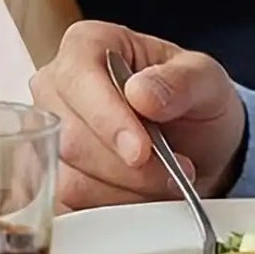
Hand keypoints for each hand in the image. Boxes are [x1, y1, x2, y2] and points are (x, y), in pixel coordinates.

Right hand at [30, 20, 247, 210]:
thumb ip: (181, 81)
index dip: (106, 118)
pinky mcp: (54, 175)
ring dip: (125, 192)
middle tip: (175, 173)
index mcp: (86, 44)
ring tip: (165, 183)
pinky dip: (114, 208)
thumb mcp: (206, 80)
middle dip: (126, 167)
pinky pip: (70, 204)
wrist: (198, 143)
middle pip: (70, 136)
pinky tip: (142, 197)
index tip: (141, 150)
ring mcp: (48, 133)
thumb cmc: (193, 99)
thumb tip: (142, 94)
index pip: (78, 79)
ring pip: (69, 176)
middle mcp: (55, 85)